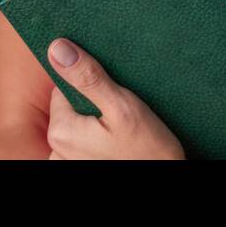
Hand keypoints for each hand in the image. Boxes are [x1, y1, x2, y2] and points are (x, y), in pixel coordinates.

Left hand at [44, 37, 184, 159]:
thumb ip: (88, 78)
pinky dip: (100, 142)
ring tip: (123, 131)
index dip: (89, 85)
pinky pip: (85, 146)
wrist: (169, 178)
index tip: (111, 93)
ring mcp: (68, 164)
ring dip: (97, 125)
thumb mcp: (122, 106)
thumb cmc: (149, 152)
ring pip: (79, 128)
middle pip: (70, 110)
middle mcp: (57, 152)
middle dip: (94, 106)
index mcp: (61, 132)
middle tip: (121, 114)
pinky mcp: (82, 169)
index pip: (64, 90)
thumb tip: (57, 48)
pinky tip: (120, 144)